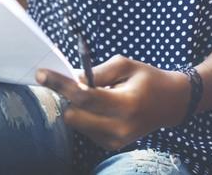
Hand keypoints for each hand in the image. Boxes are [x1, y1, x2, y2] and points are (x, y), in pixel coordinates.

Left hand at [36, 55, 189, 150]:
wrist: (170, 104)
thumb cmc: (147, 79)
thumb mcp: (126, 65)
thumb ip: (97, 71)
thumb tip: (71, 78)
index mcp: (126, 104)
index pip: (85, 97)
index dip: (60, 84)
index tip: (41, 73)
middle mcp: (120, 127)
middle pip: (74, 115)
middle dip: (69, 98)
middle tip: (76, 83)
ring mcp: (116, 140)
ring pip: (76, 123)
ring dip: (78, 107)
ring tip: (100, 96)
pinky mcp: (111, 145)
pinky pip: (85, 129)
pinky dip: (86, 116)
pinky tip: (103, 108)